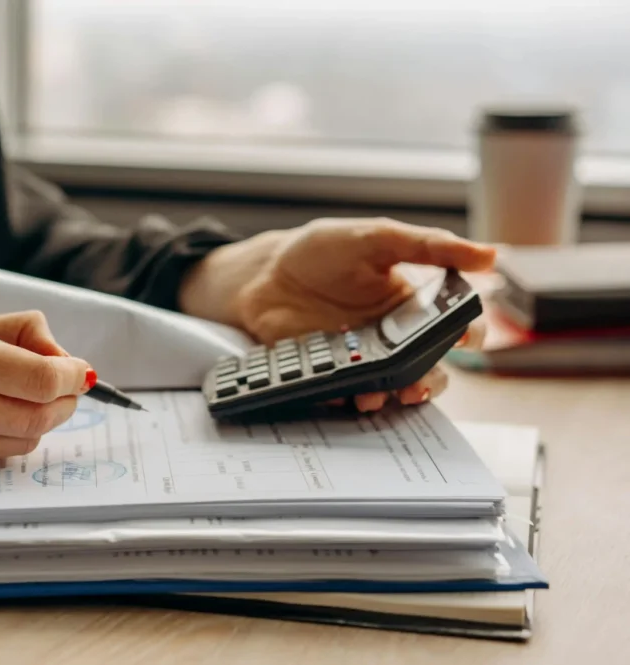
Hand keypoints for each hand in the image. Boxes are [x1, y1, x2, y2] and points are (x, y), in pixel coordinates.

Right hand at [0, 311, 93, 471]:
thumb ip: (7, 332)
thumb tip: (60, 353)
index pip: (38, 378)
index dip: (70, 375)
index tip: (78, 369)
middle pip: (38, 415)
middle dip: (64, 400)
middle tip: (66, 385)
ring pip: (22, 440)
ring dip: (41, 420)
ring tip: (32, 398)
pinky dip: (9, 436)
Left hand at [178, 218, 495, 410]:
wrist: (264, 274)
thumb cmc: (322, 250)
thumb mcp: (376, 237)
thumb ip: (428, 246)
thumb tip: (489, 254)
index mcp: (414, 302)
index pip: (457, 324)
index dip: (468, 334)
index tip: (463, 338)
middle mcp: (394, 335)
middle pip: (431, 366)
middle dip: (433, 378)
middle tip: (422, 379)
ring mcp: (364, 356)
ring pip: (396, 386)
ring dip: (397, 394)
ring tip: (386, 393)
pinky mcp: (332, 372)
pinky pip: (350, 393)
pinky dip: (352, 397)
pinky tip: (349, 393)